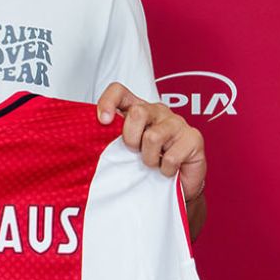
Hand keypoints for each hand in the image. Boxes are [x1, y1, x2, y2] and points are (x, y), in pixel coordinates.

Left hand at [95, 82, 205, 204]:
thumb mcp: (125, 151)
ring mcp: (178, 123)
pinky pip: (171, 156)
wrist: (178, 188)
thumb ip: (110, 140)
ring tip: (153, 163)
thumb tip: (85, 139)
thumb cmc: (149, 167)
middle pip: (137, 112)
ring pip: (152, 137)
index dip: (108, 102)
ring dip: (149, 159)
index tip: (103, 121)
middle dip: (131, 139)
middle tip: (135, 153)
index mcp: (139, 110)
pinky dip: (165, 170)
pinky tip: (168, 170)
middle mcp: (158, 111)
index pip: (120, 91)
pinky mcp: (194, 138)